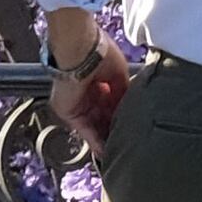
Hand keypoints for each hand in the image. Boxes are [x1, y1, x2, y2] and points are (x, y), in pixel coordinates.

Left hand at [45, 19, 129, 147]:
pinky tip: (107, 152)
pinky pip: (85, 130)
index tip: (131, 125)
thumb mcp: (120, 74)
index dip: (120, 113)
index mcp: (96, 79)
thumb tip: (129, 107)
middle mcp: (85, 92)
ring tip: (121, 150)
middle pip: (101, 116)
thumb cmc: (100, 52)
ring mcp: (76, 103)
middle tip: (128, 142)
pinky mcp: (69, 111)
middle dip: (113, 128)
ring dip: (106, 138)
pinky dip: (96, 141)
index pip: (109, 102)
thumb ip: (123, 92)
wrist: (80, 49)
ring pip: (94, 125)